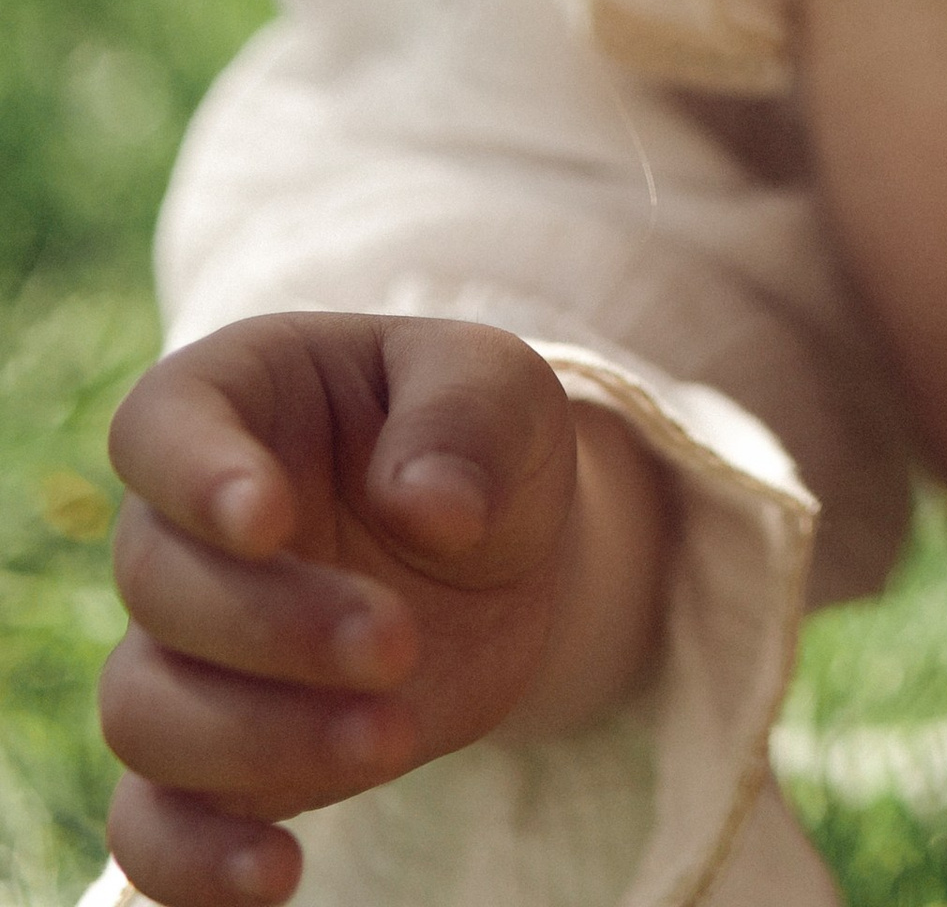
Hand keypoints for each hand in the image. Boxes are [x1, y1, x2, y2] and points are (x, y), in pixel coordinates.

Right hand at [100, 314, 661, 906]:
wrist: (502, 550)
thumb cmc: (479, 436)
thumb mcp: (501, 386)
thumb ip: (466, 419)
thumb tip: (430, 508)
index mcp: (240, 396)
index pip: (162, 426)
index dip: (196, 476)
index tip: (266, 521)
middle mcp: (186, 526)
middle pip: (160, 583)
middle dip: (275, 624)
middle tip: (400, 641)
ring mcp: (191, 649)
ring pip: (146, 710)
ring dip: (257, 739)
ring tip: (394, 735)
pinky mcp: (220, 759)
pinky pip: (150, 827)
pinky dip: (192, 864)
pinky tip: (278, 874)